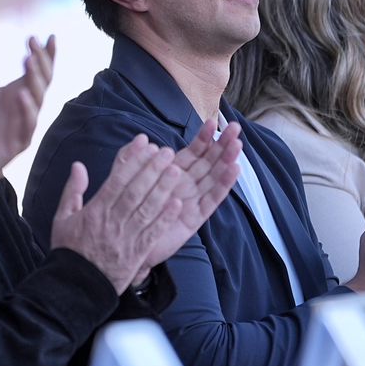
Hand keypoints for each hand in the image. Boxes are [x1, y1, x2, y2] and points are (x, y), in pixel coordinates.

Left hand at [0, 36, 55, 206]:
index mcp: (13, 94)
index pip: (36, 71)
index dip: (44, 54)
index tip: (46, 35)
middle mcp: (22, 109)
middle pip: (42, 81)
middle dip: (41, 61)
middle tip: (34, 42)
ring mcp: (21, 127)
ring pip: (37, 101)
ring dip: (35, 80)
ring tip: (29, 60)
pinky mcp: (15, 145)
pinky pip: (26, 126)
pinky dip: (26, 110)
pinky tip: (20, 94)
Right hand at [49, 136, 188, 292]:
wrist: (77, 287)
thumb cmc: (69, 251)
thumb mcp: (62, 218)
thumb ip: (73, 191)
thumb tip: (78, 165)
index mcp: (95, 210)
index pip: (117, 179)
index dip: (133, 160)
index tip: (145, 144)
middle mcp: (113, 221)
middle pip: (136, 190)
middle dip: (152, 169)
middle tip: (167, 152)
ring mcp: (127, 237)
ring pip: (147, 208)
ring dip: (163, 188)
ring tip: (176, 171)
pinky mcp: (137, 253)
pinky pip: (153, 232)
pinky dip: (165, 218)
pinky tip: (177, 204)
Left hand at [134, 118, 241, 282]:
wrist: (126, 243)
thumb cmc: (128, 211)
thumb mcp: (127, 181)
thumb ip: (131, 160)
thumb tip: (142, 139)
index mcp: (173, 174)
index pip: (193, 152)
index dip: (204, 138)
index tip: (213, 122)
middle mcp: (186, 186)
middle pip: (209, 162)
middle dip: (222, 145)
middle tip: (235, 128)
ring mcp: (192, 201)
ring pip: (214, 177)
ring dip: (226, 160)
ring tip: (237, 144)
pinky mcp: (195, 218)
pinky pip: (212, 199)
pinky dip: (223, 185)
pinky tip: (233, 170)